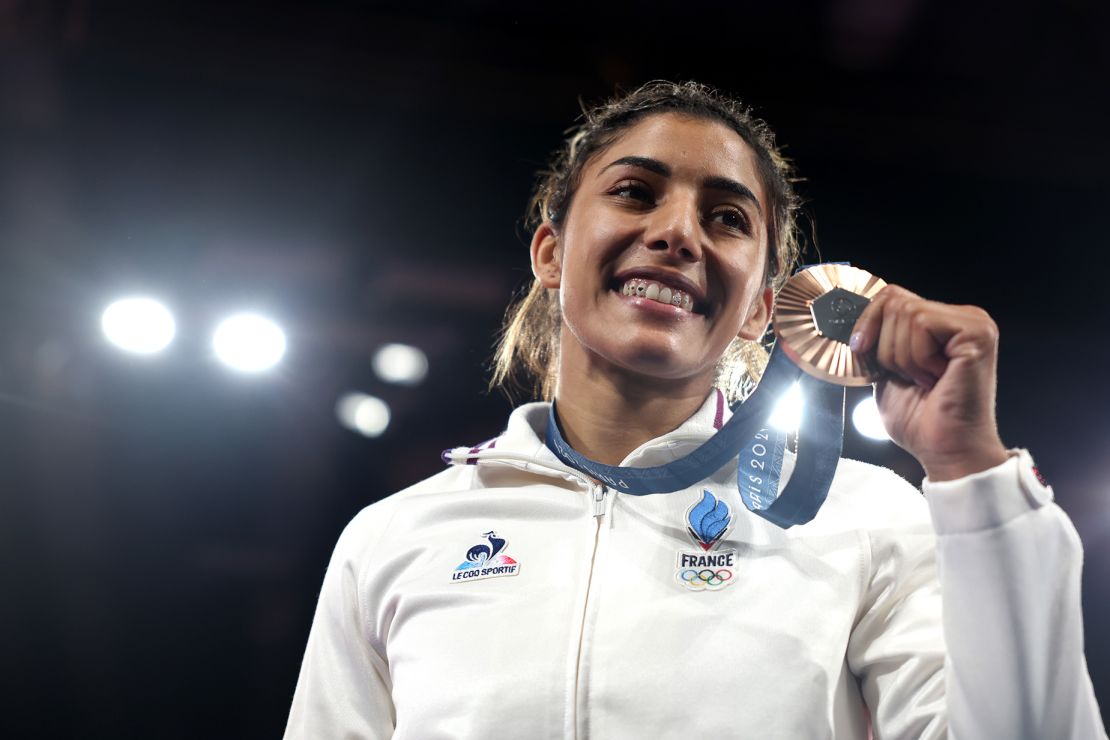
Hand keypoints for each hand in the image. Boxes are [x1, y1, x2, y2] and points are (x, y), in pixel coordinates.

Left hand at [849, 285, 1008, 480]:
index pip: (892, 296)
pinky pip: (922, 324)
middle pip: (895, 300)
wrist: (944, 450)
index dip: (867, 321)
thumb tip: (845, 317)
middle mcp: (961, 317)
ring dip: (902, 356)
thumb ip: (877, 340)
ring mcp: (973, 322)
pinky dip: (916, 357)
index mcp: (941, 324)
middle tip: (908, 377)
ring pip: (907, 312)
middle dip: (886, 346)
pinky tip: (936, 379)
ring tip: (925, 381)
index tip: (859, 349)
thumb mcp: (885, 370)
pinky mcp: (977, 332)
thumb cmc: (920, 419)